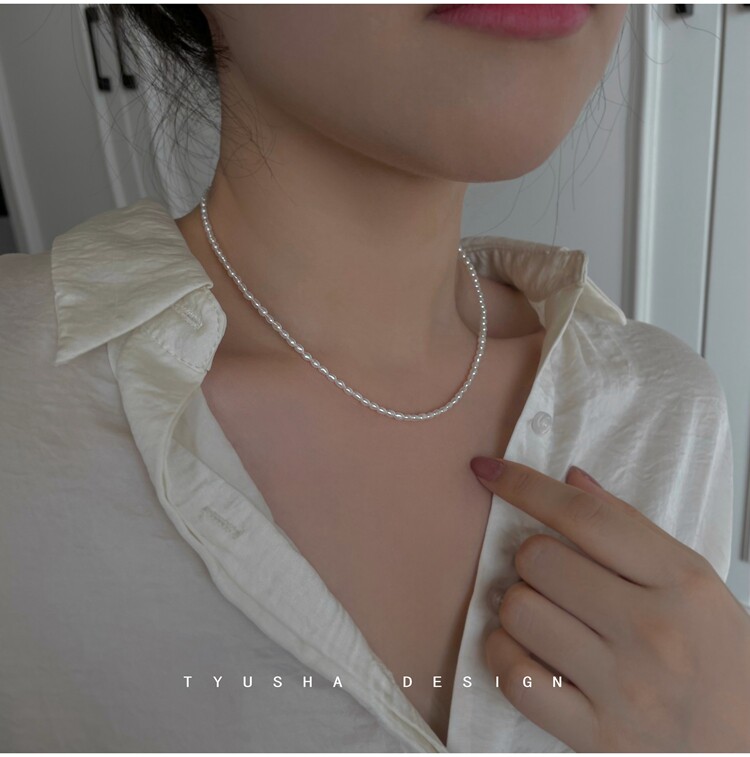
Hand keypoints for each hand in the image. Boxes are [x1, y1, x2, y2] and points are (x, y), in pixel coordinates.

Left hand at [469, 455, 749, 751]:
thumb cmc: (719, 659)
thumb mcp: (695, 584)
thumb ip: (631, 528)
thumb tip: (570, 480)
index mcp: (680, 582)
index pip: (583, 515)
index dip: (523, 485)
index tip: (487, 471)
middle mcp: (652, 631)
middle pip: (538, 559)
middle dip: (532, 559)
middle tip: (552, 577)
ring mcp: (623, 687)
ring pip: (518, 611)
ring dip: (516, 606)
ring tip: (543, 615)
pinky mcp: (596, 736)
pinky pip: (514, 676)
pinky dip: (506, 657)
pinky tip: (528, 653)